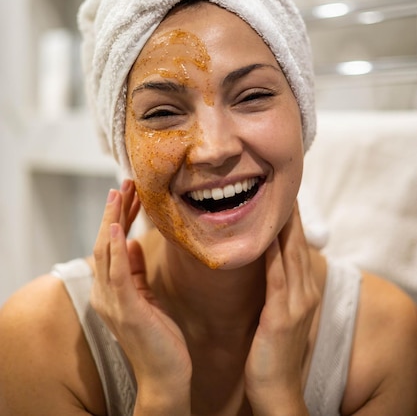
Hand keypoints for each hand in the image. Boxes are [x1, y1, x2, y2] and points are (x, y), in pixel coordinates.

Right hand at [91, 180, 191, 414]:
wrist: (165, 376)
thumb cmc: (159, 337)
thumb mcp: (146, 296)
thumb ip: (135, 271)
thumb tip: (133, 242)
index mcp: (111, 289)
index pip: (111, 245)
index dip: (117, 216)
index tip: (127, 191)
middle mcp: (106, 293)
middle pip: (105, 242)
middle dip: (115, 210)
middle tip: (125, 182)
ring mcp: (114, 302)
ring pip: (108, 252)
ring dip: (113, 219)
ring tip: (120, 192)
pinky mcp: (127, 309)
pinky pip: (117, 274)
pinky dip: (116, 249)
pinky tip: (117, 227)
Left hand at [244, 204, 318, 414]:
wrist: (277, 391)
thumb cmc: (272, 352)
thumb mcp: (280, 314)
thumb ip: (277, 288)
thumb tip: (264, 261)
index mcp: (305, 291)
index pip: (298, 245)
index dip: (293, 218)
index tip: (284, 192)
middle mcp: (306, 292)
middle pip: (297, 242)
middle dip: (291, 212)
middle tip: (283, 183)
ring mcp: (296, 304)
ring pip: (290, 253)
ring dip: (283, 224)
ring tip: (276, 197)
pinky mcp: (281, 316)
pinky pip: (277, 277)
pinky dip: (272, 253)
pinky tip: (266, 234)